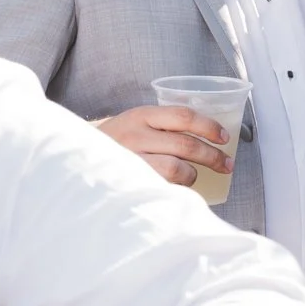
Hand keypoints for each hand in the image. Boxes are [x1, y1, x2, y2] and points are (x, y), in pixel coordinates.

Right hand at [93, 104, 232, 187]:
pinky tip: (177, 189)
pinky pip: (163, 187)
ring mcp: (132, 160)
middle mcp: (136, 135)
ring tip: (193, 176)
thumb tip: (208, 136)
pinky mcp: (129, 181)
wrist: (78, 156)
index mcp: (141, 115)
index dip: (209, 126)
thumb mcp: (136, 122)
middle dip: (213, 156)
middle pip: (186, 145)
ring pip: (177, 169)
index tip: (224, 137)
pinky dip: (176, 190)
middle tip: (226, 164)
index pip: (183, 116)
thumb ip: (164, 125)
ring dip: (192, 175)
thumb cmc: (117, 140)